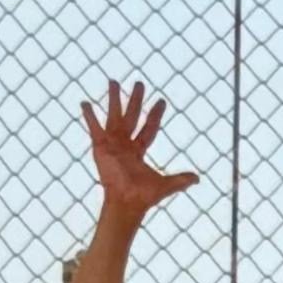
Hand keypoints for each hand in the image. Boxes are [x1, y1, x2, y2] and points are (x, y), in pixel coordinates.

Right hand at [84, 79, 199, 219]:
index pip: (149, 128)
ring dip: (114, 99)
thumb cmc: (143, 197)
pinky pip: (94, 127)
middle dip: (136, 100)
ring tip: (113, 81)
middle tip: (140, 82)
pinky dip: (90, 116)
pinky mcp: (100, 147)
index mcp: (138, 151)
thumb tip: (198, 179)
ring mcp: (112, 144)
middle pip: (132, 116)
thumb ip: (180, 180)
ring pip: (114, 115)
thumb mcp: (165, 185)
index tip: (161, 101)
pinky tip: (85, 102)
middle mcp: (125, 144)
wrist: (126, 201)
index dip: (155, 115)